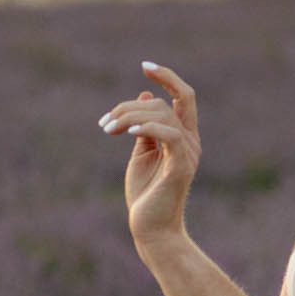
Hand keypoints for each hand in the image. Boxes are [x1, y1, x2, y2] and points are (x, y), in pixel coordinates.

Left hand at [98, 61, 201, 248]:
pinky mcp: (181, 166)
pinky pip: (168, 135)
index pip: (183, 96)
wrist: (151, 230)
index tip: (145, 65)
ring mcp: (188, 153)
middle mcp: (190, 141)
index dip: (167, 77)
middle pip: (162, 104)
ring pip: (162, 115)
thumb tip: (144, 96)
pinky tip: (126, 131)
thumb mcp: (141, 153)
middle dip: (128, 107)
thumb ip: (143, 127)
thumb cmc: (145, 195)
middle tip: (104, 124)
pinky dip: (147, 127)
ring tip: (107, 129)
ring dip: (129, 117)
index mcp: (182, 136)